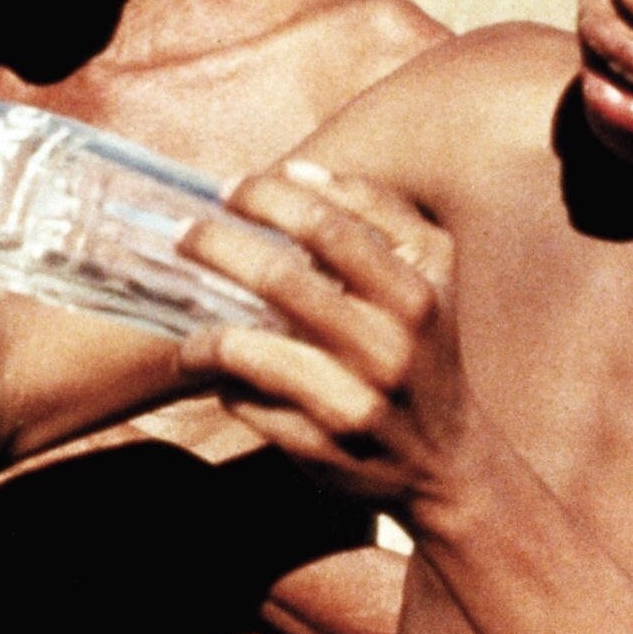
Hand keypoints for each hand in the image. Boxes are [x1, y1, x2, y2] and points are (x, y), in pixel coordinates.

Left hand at [179, 161, 475, 508]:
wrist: (450, 463)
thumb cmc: (428, 352)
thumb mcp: (431, 276)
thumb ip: (378, 214)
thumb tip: (299, 171)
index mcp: (416, 295)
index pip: (328, 228)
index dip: (266, 199)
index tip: (227, 189)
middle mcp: (388, 348)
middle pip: (280, 280)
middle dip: (215, 248)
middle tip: (182, 235)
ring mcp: (353, 403)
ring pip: (249, 353)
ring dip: (203, 336)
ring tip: (190, 332)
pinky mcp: (322, 449)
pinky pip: (247, 403)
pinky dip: (227, 385)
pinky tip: (226, 379)